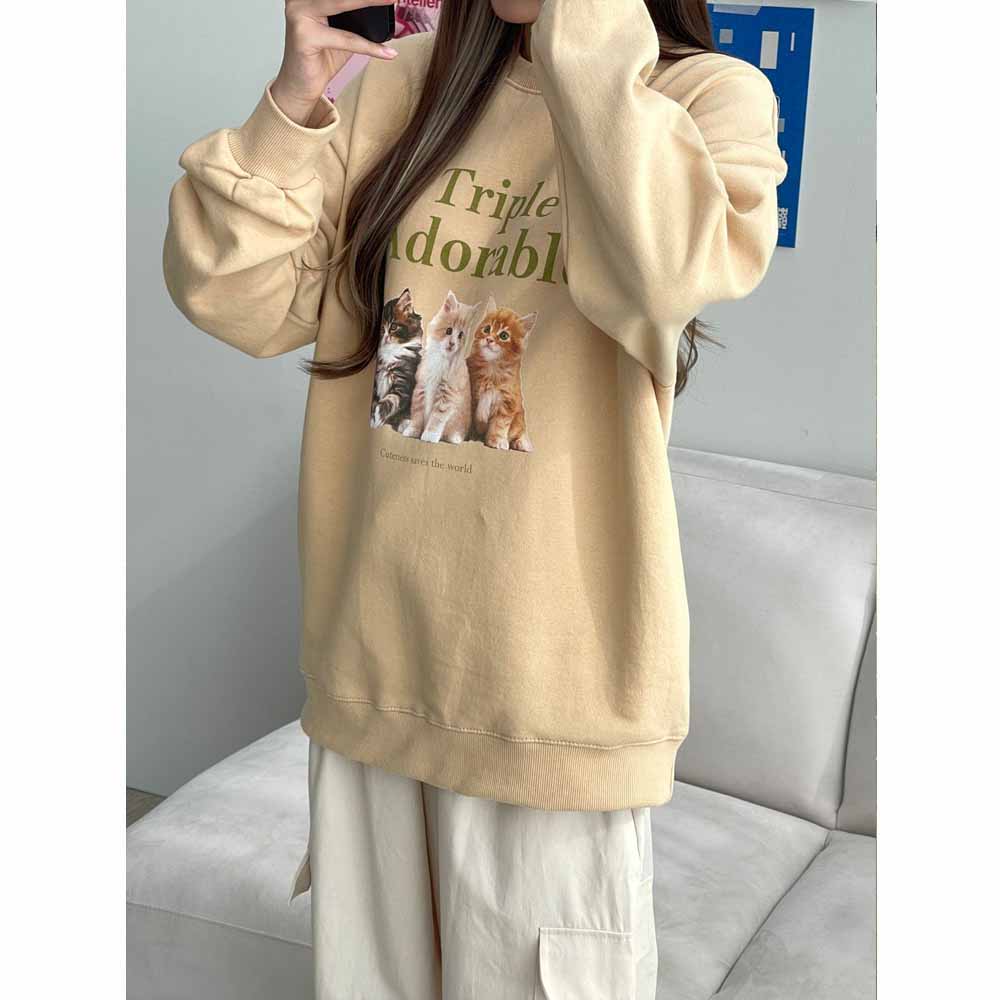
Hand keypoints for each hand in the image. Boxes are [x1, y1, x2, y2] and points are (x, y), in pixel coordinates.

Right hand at [272, 1, 396, 124]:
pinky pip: (345, 39)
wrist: (300, 86)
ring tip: (390, 0)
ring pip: (343, 3)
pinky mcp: (304, 36)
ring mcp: (299, 14)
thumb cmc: (319, 58)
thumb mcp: (340, 31)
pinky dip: (368, 46)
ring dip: (370, 2)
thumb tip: (381, 5)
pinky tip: (386, 52)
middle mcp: (299, 0)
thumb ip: (354, 16)